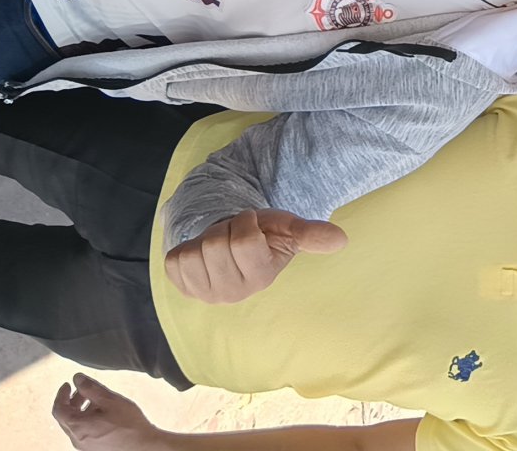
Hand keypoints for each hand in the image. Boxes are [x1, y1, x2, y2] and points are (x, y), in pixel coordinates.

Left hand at [52, 374, 161, 449]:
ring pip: (74, 425)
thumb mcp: (109, 399)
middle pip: (65, 418)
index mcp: (77, 426)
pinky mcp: (93, 449)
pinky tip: (102, 413)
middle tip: (82, 390)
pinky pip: (82, 432)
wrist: (143, 446)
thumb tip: (77, 378)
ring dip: (80, 410)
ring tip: (96, 400)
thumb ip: (91, 388)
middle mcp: (76, 439)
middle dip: (71, 401)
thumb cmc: (128, 423)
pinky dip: (86, 420)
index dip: (61, 395)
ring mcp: (84, 446)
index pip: (58, 409)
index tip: (68, 384)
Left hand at [165, 208, 346, 303]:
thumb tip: (341, 240)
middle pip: (214, 245)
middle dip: (223, 229)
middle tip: (233, 235)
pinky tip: (202, 255)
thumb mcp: (287, 229)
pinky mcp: (183, 289)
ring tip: (219, 244)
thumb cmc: (265, 236)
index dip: (245, 221)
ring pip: (192, 253)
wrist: (235, 246)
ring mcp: (206, 295)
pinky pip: (174, 260)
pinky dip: (186, 248)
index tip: (251, 225)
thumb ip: (310, 234)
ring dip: (204, 238)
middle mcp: (233, 294)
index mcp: (261, 278)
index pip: (243, 241)